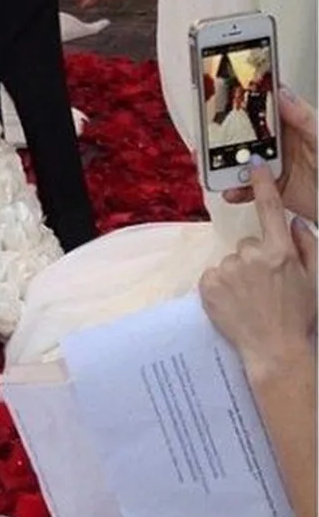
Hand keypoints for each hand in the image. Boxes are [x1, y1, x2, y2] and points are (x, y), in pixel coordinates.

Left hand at [199, 160, 317, 372]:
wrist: (275, 351)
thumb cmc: (297, 317)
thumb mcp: (314, 281)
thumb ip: (307, 247)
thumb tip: (294, 222)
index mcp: (281, 253)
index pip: (270, 210)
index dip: (263, 185)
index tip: (255, 165)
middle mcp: (253, 256)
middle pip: (247, 244)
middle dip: (254, 260)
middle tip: (265, 288)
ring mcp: (229, 269)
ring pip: (231, 261)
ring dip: (238, 275)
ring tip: (250, 299)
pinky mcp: (208, 283)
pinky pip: (214, 275)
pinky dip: (220, 286)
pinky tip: (234, 303)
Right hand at [223, 88, 316, 223]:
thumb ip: (303, 117)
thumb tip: (281, 93)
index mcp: (290, 124)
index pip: (260, 106)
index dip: (238, 101)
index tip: (216, 99)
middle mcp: (278, 143)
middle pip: (241, 136)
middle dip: (220, 138)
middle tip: (207, 141)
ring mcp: (272, 165)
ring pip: (240, 162)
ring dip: (223, 166)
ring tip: (214, 169)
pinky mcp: (271, 188)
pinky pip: (247, 188)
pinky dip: (236, 190)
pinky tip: (232, 191)